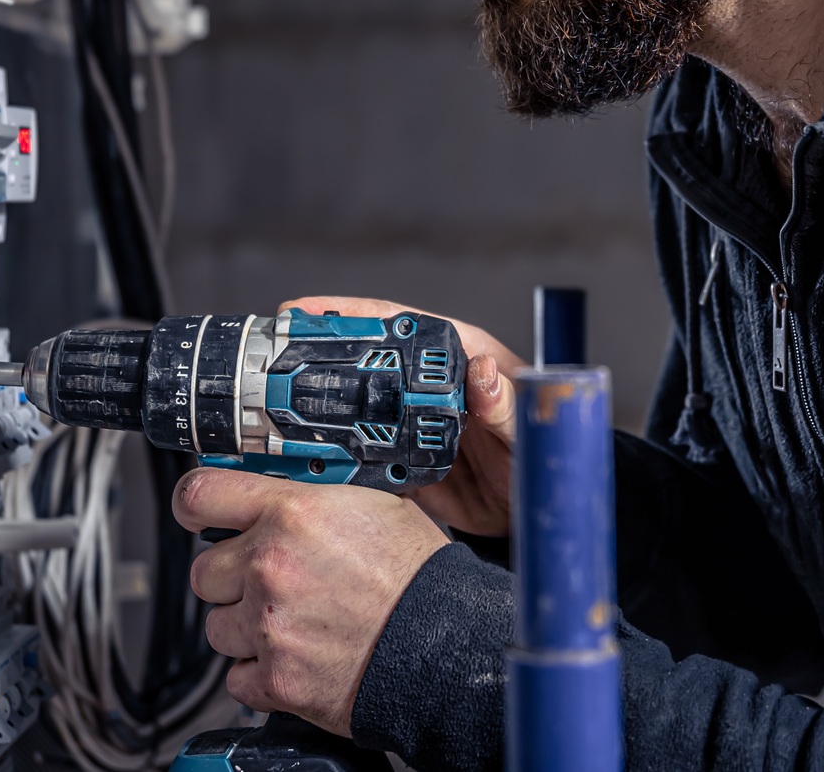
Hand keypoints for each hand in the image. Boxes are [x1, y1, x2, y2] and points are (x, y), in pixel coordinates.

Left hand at [177, 466, 448, 734]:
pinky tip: (298, 657)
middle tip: (272, 583)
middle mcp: (270, 566)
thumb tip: (282, 492)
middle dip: (232, 578)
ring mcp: (268, 626)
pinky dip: (261, 673)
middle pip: (203, 572)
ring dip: (246, 628)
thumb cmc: (418, 577)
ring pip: (217, 627)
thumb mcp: (372, 505)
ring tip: (294, 623)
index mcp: (292, 514)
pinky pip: (238, 677)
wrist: (445, 645)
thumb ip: (313, 499)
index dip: (192, 506)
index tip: (198, 515)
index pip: (199, 496)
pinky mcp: (275, 679)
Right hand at [279, 296, 523, 536]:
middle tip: (274, 358)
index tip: (309, 312)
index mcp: (460, 359)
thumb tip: (481, 371)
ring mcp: (415, 425)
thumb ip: (506, 403)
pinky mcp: (408, 465)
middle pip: (367, 363)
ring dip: (321, 409)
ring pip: (358, 410)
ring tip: (276, 410)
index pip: (398, 325)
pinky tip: (309, 461)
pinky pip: (365, 458)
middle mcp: (430, 388)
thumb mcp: (530, 429)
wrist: (546, 512)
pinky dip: (338, 460)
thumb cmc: (549, 453)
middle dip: (319, 357)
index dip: (351, 315)